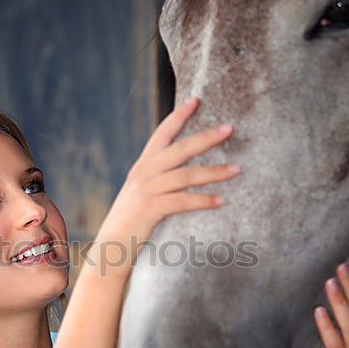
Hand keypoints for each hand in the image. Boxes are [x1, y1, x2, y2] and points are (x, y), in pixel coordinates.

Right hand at [91, 97, 238, 277]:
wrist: (111, 247)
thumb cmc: (131, 222)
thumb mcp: (141, 193)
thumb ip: (157, 178)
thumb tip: (182, 169)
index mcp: (142, 166)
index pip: (161, 134)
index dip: (178, 116)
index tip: (196, 100)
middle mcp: (143, 173)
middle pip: (179, 149)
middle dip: (205, 137)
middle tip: (229, 128)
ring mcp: (145, 191)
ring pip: (185, 175)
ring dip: (213, 172)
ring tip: (237, 169)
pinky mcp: (150, 210)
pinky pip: (182, 201)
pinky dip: (203, 200)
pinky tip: (221, 200)